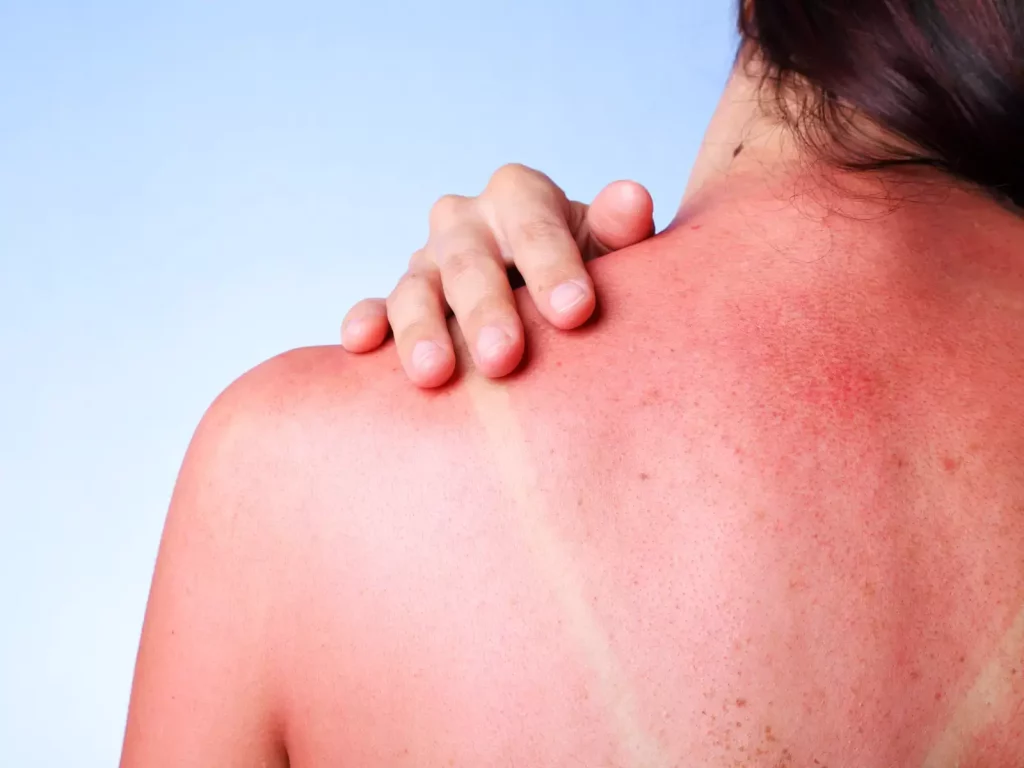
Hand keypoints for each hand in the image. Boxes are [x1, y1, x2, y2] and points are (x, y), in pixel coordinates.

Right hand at [341, 163, 654, 387]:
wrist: (550, 303)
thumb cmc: (588, 276)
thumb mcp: (611, 251)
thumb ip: (619, 230)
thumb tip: (633, 201)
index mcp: (519, 196)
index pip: (533, 222)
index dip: (553, 266)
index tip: (576, 313)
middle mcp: (466, 222)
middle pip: (470, 260)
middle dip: (486, 310)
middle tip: (503, 360)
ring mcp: (427, 262)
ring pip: (416, 288)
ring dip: (421, 330)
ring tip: (434, 375)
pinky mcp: (400, 301)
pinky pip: (377, 308)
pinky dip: (367, 322)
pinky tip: (361, 344)